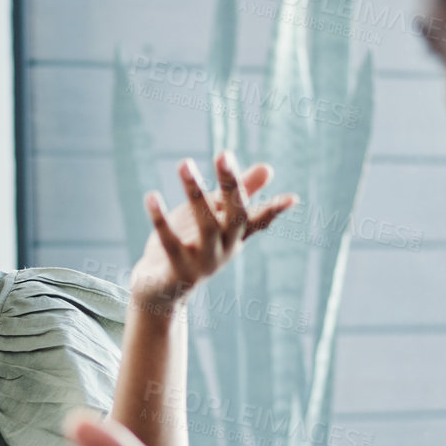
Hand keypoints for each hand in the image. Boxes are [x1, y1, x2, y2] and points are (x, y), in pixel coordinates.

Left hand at [129, 151, 296, 311]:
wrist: (162, 292)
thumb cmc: (191, 246)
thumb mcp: (215, 217)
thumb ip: (239, 193)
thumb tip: (269, 168)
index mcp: (234, 236)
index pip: (258, 220)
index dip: (274, 210)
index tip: (293, 198)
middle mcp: (223, 249)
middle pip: (234, 216)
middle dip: (231, 185)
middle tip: (224, 154)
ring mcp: (202, 262)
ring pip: (205, 226)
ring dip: (195, 192)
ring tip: (184, 162)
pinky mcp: (176, 270)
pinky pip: (169, 242)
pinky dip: (160, 220)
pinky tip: (152, 196)